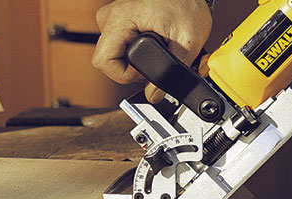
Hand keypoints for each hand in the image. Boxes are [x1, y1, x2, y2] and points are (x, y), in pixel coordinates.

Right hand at [92, 0, 212, 85]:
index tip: (145, 72)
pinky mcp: (117, 20)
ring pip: (112, 53)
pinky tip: (150, 42)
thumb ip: (172, 72)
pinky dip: (132, 50)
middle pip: (107, 60)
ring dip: (131, 59)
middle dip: (130, 68)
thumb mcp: (187, 41)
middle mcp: (110, 16)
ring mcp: (112, 17)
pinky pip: (117, 44)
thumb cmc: (187, 5)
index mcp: (120, 19)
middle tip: (155, 59)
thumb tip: (154, 96)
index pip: (104, 62)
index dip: (124, 75)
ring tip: (155, 48)